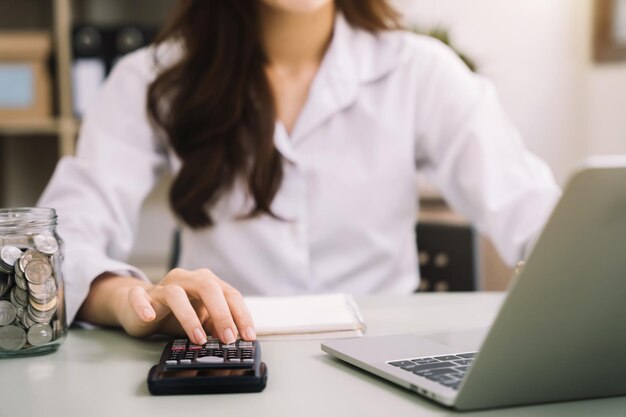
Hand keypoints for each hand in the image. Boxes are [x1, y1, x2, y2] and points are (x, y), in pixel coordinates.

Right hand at [82, 268, 255, 344]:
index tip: (248, 336)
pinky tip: (149, 317)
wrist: (141, 306)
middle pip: (208, 288)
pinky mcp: (140, 295)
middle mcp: (187, 279)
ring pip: (176, 293)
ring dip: (189, 317)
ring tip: (198, 339)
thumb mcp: (201, 319)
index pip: (230, 293)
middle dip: (221, 314)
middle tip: (228, 338)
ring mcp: (163, 286)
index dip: (241, 314)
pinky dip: (144, 306)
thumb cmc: (176, 313)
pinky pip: (139, 296)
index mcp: (206, 282)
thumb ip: (216, 325)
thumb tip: (232, 338)